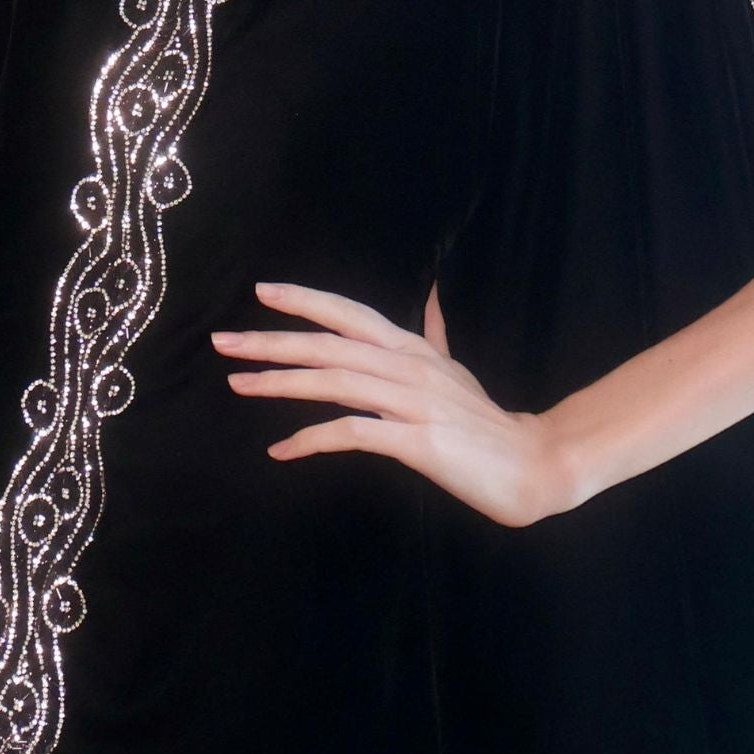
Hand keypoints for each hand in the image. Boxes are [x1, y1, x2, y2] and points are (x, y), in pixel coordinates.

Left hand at [211, 278, 570, 527]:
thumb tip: (431, 294)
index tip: (262, 291)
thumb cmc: (484, 420)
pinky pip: (352, 433)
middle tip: (223, 341)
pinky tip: (282, 450)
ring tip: (238, 384)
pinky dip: (313, 439)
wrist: (530, 462)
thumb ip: (435, 332)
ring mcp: (411, 402)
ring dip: (281, 383)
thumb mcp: (454, 367)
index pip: (349, 313)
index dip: (306, 299)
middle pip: (328, 344)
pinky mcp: (415, 440)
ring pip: (334, 382)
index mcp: (412, 347)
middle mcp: (407, 366)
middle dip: (272, 341)